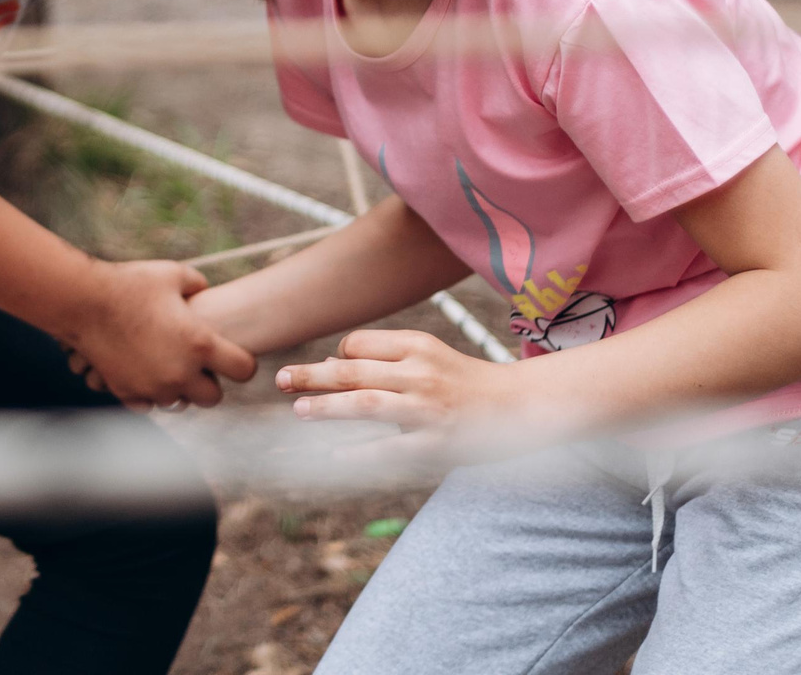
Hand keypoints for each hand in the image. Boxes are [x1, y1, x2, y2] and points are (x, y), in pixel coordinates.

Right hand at [63, 260, 256, 409]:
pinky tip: (144, 371)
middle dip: (210, 383)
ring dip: (177, 387)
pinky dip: (149, 392)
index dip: (242, 362)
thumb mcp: (173, 274)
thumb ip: (197, 285)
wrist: (83, 301)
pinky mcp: (128, 393)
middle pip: (213, 398)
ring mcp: (153, 386)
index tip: (233, 356)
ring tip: (167, 364)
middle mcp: (180, 373)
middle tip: (198, 365)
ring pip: (179, 402)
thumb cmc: (131, 283)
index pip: (244, 370)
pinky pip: (148, 404)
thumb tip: (205, 292)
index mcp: (200, 344)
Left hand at [276, 329, 502, 430]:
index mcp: (418, 345)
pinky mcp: (436, 444)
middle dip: (312, 375)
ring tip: (298, 410)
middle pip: (353, 370)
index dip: (338, 356)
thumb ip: (385, 361)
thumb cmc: (466, 382)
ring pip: (364, 404)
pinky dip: (357, 452)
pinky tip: (334, 456)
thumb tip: (330, 365)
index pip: (359, 344)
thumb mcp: (430, 357)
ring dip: (326, 408)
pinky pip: (388, 448)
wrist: (521, 409)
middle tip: (279, 379)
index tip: (329, 371)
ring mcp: (428, 410)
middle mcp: (421, 373)